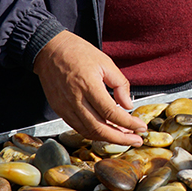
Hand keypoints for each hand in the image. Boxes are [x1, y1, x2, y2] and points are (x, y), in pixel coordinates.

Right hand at [33, 31, 146, 145]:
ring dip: (108, 138)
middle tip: (136, 140)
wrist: (49, 50)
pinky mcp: (59, 109)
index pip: (111, 112)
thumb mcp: (106, 63)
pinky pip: (78, 128)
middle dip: (120, 138)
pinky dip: (94, 133)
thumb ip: (120, 85)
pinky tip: (107, 131)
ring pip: (88, 131)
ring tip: (125, 137)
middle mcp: (75, 99)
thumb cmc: (79, 53)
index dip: (128, 123)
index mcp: (89, 85)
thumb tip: (129, 106)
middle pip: (99, 128)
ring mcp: (65, 106)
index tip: (141, 127)